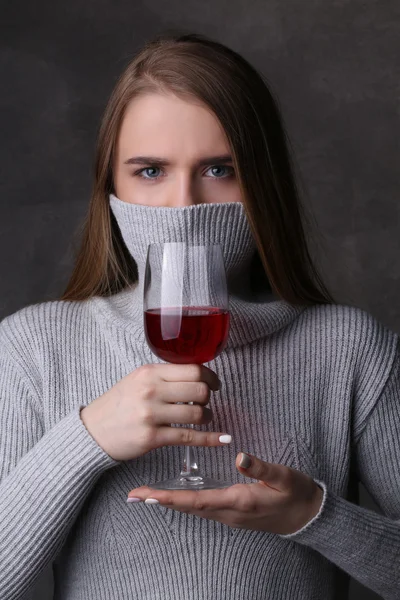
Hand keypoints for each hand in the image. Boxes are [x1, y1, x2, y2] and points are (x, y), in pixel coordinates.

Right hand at [80, 363, 230, 460]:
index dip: (210, 377)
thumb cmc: (117, 405)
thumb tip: (197, 375)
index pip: (193, 369)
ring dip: (208, 417)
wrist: (92, 432)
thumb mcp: (136, 380)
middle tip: (205, 401)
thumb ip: (163, 376)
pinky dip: (210, 439)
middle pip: (199, 389)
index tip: (214, 383)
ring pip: (197, 413)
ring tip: (204, 418)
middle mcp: (151, 390)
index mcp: (149, 372)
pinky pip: (189, 437)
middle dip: (208, 397)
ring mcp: (151, 414)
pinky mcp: (152, 437)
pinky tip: (222, 438)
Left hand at [127, 452, 323, 535]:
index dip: (171, 498)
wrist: (307, 516)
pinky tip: (173, 495)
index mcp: (238, 501)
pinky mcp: (231, 511)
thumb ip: (261, 467)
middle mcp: (228, 512)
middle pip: (188, 507)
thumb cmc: (296, 494)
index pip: (198, 501)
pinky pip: (201, 507)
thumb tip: (239, 455)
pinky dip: (183, 501)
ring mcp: (229, 514)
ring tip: (146, 495)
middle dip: (160, 501)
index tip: (149, 495)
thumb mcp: (284, 477)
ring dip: (169, 501)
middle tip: (134, 496)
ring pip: (192, 508)